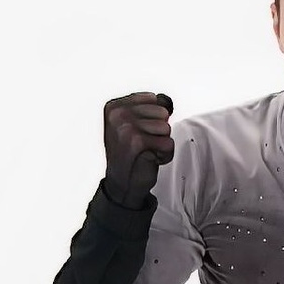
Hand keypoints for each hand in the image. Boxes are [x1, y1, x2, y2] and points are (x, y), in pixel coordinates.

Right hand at [102, 92, 174, 207]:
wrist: (122, 184)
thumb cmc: (131, 153)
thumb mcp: (136, 124)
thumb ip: (152, 107)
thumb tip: (167, 100)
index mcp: (115, 106)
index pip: (155, 99)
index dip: (155, 118)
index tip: (140, 132)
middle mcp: (117, 114)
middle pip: (162, 113)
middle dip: (159, 131)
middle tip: (143, 144)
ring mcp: (125, 127)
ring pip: (166, 128)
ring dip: (161, 144)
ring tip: (146, 152)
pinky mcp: (136, 142)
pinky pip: (168, 144)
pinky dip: (164, 156)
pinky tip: (149, 160)